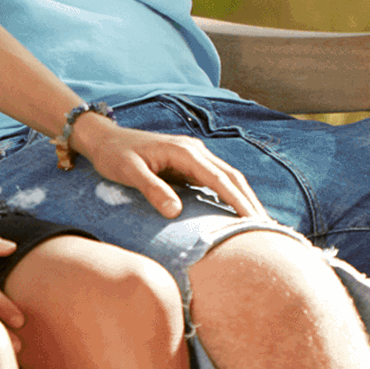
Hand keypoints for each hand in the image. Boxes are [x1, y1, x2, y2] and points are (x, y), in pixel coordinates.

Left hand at [73, 117, 266, 220]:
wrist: (102, 139)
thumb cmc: (113, 155)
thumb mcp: (129, 172)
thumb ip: (152, 189)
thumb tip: (175, 211)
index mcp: (184, 151)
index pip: (220, 179)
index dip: (238, 201)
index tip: (254, 221)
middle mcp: (194, 150)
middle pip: (232, 177)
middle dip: (250, 201)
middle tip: (267, 229)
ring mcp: (193, 155)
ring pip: (227, 177)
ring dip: (243, 198)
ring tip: (257, 224)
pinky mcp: (188, 163)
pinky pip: (215, 180)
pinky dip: (230, 194)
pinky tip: (235, 212)